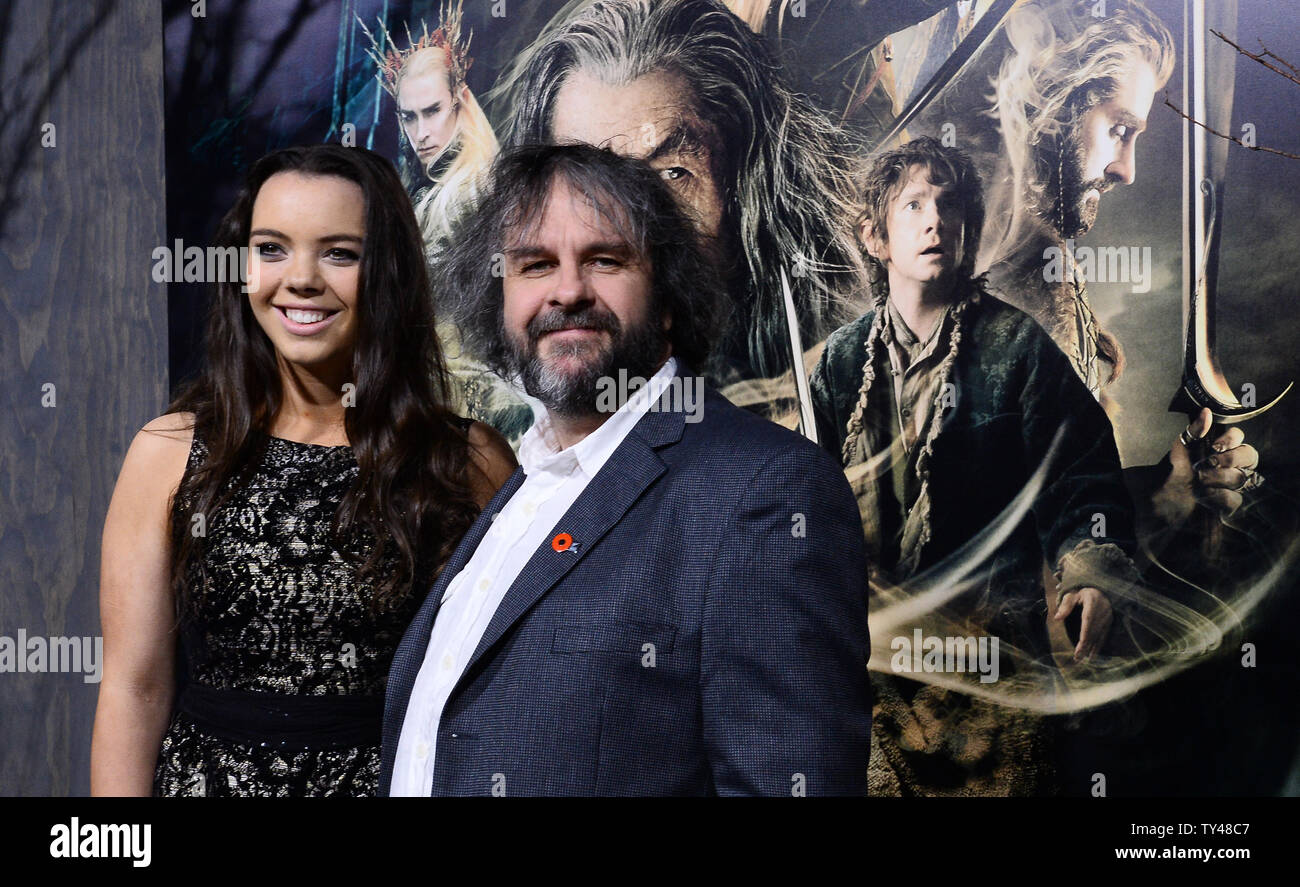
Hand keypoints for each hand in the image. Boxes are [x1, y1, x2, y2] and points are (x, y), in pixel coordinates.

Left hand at [1054, 586, 1111, 660]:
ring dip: (1091, 648)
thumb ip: (1065, 606)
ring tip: (1081, 659)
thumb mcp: (1071, 595)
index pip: (1089, 618)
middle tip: (1077, 657)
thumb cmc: (1081, 593)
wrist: (1098, 590)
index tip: (1081, 643)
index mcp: (1092, 600)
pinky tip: (1092, 656)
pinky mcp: (1109, 622)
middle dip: (1086, 644)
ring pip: (1099, 634)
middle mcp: (1103, 609)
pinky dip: (1098, 646)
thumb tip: (1057, 618)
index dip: (1086, 632)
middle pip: (1094, 629)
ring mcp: (1108, 616)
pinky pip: (1104, 636)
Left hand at [1153, 408, 1259, 524]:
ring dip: (1217, 479)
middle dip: (1229, 459)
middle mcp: (1231, 465)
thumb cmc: (1172, 474)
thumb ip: (1193, 432)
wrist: (1161, 504)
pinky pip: (1235, 499)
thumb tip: (1206, 412)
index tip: (1215, 446)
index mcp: (1220, 449)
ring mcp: (1233, 485)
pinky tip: (1203, 499)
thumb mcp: (1179, 451)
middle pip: (1250, 456)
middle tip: (1208, 464)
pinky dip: (1216, 498)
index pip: (1238, 436)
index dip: (1232, 439)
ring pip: (1241, 478)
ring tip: (1198, 483)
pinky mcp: (1231, 505)